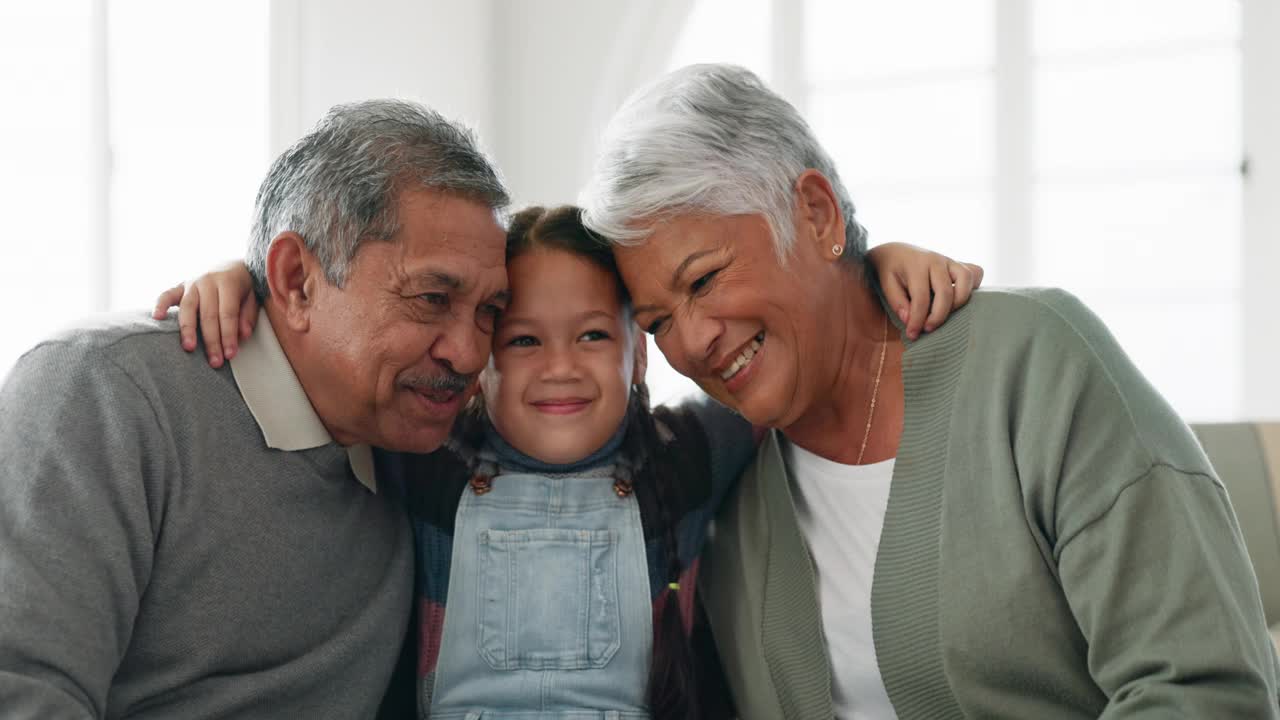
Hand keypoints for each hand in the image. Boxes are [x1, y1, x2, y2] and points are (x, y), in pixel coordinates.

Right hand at [151, 262, 257, 367]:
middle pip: (208, 314)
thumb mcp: (253, 296)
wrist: (230, 264)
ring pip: (187, 308)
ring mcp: (192, 283)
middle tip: (215, 361)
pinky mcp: (180, 285)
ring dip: (188, 329)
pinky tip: (157, 318)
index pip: (227, 314)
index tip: (230, 354)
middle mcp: (208, 281)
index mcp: (228, 282)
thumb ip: (248, 315)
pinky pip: (167, 294)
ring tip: (189, 348)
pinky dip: (160, 305)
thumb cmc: (242, 285)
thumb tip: (242, 335)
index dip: (228, 335)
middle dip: (211, 340)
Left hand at [867, 242, 984, 339]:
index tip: (912, 334)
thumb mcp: (886, 284)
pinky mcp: (958, 264)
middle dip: (938, 316)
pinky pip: (975, 273)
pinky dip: (973, 288)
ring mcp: (949, 261)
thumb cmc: (891, 270)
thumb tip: (909, 320)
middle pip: (946, 292)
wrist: (898, 251)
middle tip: (927, 329)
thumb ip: (896, 302)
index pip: (920, 298)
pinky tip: (958, 300)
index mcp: (915, 265)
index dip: (918, 320)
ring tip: (945, 315)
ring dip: (959, 303)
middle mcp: (935, 261)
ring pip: (966, 280)